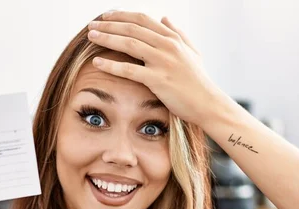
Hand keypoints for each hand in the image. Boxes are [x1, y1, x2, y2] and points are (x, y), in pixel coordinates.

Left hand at [87, 11, 225, 127]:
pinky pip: (129, 70)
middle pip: (132, 29)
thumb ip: (178, 33)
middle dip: (109, 25)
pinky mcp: (158, 80)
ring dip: (107, 38)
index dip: (122, 16)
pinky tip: (97, 62)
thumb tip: (165, 17)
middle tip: (91, 25)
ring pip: (129, 44)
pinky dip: (111, 65)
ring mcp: (163, 62)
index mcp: (172, 38)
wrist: (208, 104)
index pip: (142, 20)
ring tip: (90, 37)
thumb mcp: (192, 52)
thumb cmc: (198, 81)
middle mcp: (167, 46)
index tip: (105, 16)